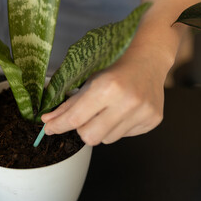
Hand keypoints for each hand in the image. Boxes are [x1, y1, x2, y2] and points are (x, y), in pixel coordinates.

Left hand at [41, 46, 165, 145]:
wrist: (148, 60)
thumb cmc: (115, 70)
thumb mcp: (88, 83)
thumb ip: (68, 105)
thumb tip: (48, 121)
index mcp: (108, 88)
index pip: (76, 119)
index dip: (58, 126)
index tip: (49, 128)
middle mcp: (127, 102)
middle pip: (90, 137)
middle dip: (82, 130)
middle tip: (86, 117)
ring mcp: (143, 113)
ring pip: (107, 140)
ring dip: (101, 129)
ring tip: (109, 111)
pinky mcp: (153, 120)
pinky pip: (124, 137)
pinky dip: (117, 127)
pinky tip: (124, 111)